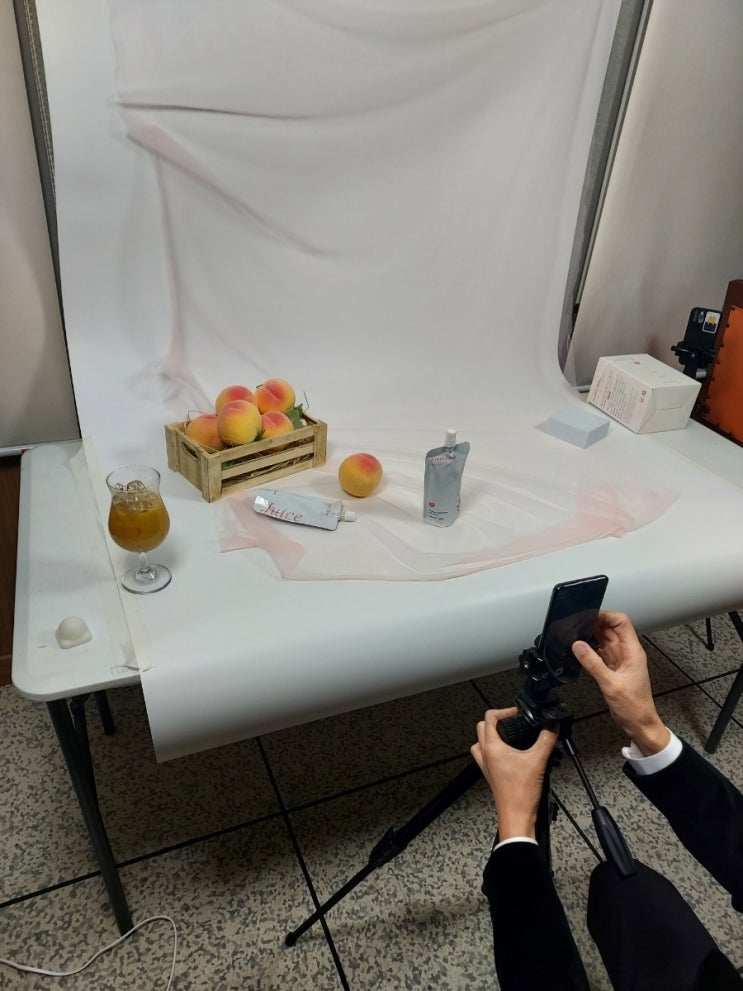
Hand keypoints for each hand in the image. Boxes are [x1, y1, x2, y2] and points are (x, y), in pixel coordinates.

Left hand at [471, 708, 557, 839]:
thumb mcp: (538, 761)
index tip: (517, 714)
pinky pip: (485, 756)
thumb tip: (552, 726)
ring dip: (491, 736)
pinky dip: (494, 750)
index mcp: (492, 747)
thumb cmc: (521, 792)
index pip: (490, 717)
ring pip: (480, 743)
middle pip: (482, 728)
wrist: (517, 816)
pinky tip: (510, 755)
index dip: (504, 711)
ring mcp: (486, 766)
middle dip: (497, 721)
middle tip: (513, 722)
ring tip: (508, 736)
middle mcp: (485, 754)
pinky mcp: (491, 775)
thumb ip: (546, 739)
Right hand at [571, 611, 669, 755]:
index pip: (621, 622)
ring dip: (591, 635)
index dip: (605, 615)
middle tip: (576, 624)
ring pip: (604, 639)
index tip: (589, 615)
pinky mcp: (612, 668)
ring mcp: (619, 660)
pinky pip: (600, 652)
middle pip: (610, 628)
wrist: (639, 724)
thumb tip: (578, 645)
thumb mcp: (611, 684)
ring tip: (575, 634)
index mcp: (632, 651)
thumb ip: (593, 663)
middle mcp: (627, 652)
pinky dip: (590, 649)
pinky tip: (580, 649)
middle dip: (594, 624)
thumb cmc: (634, 707)